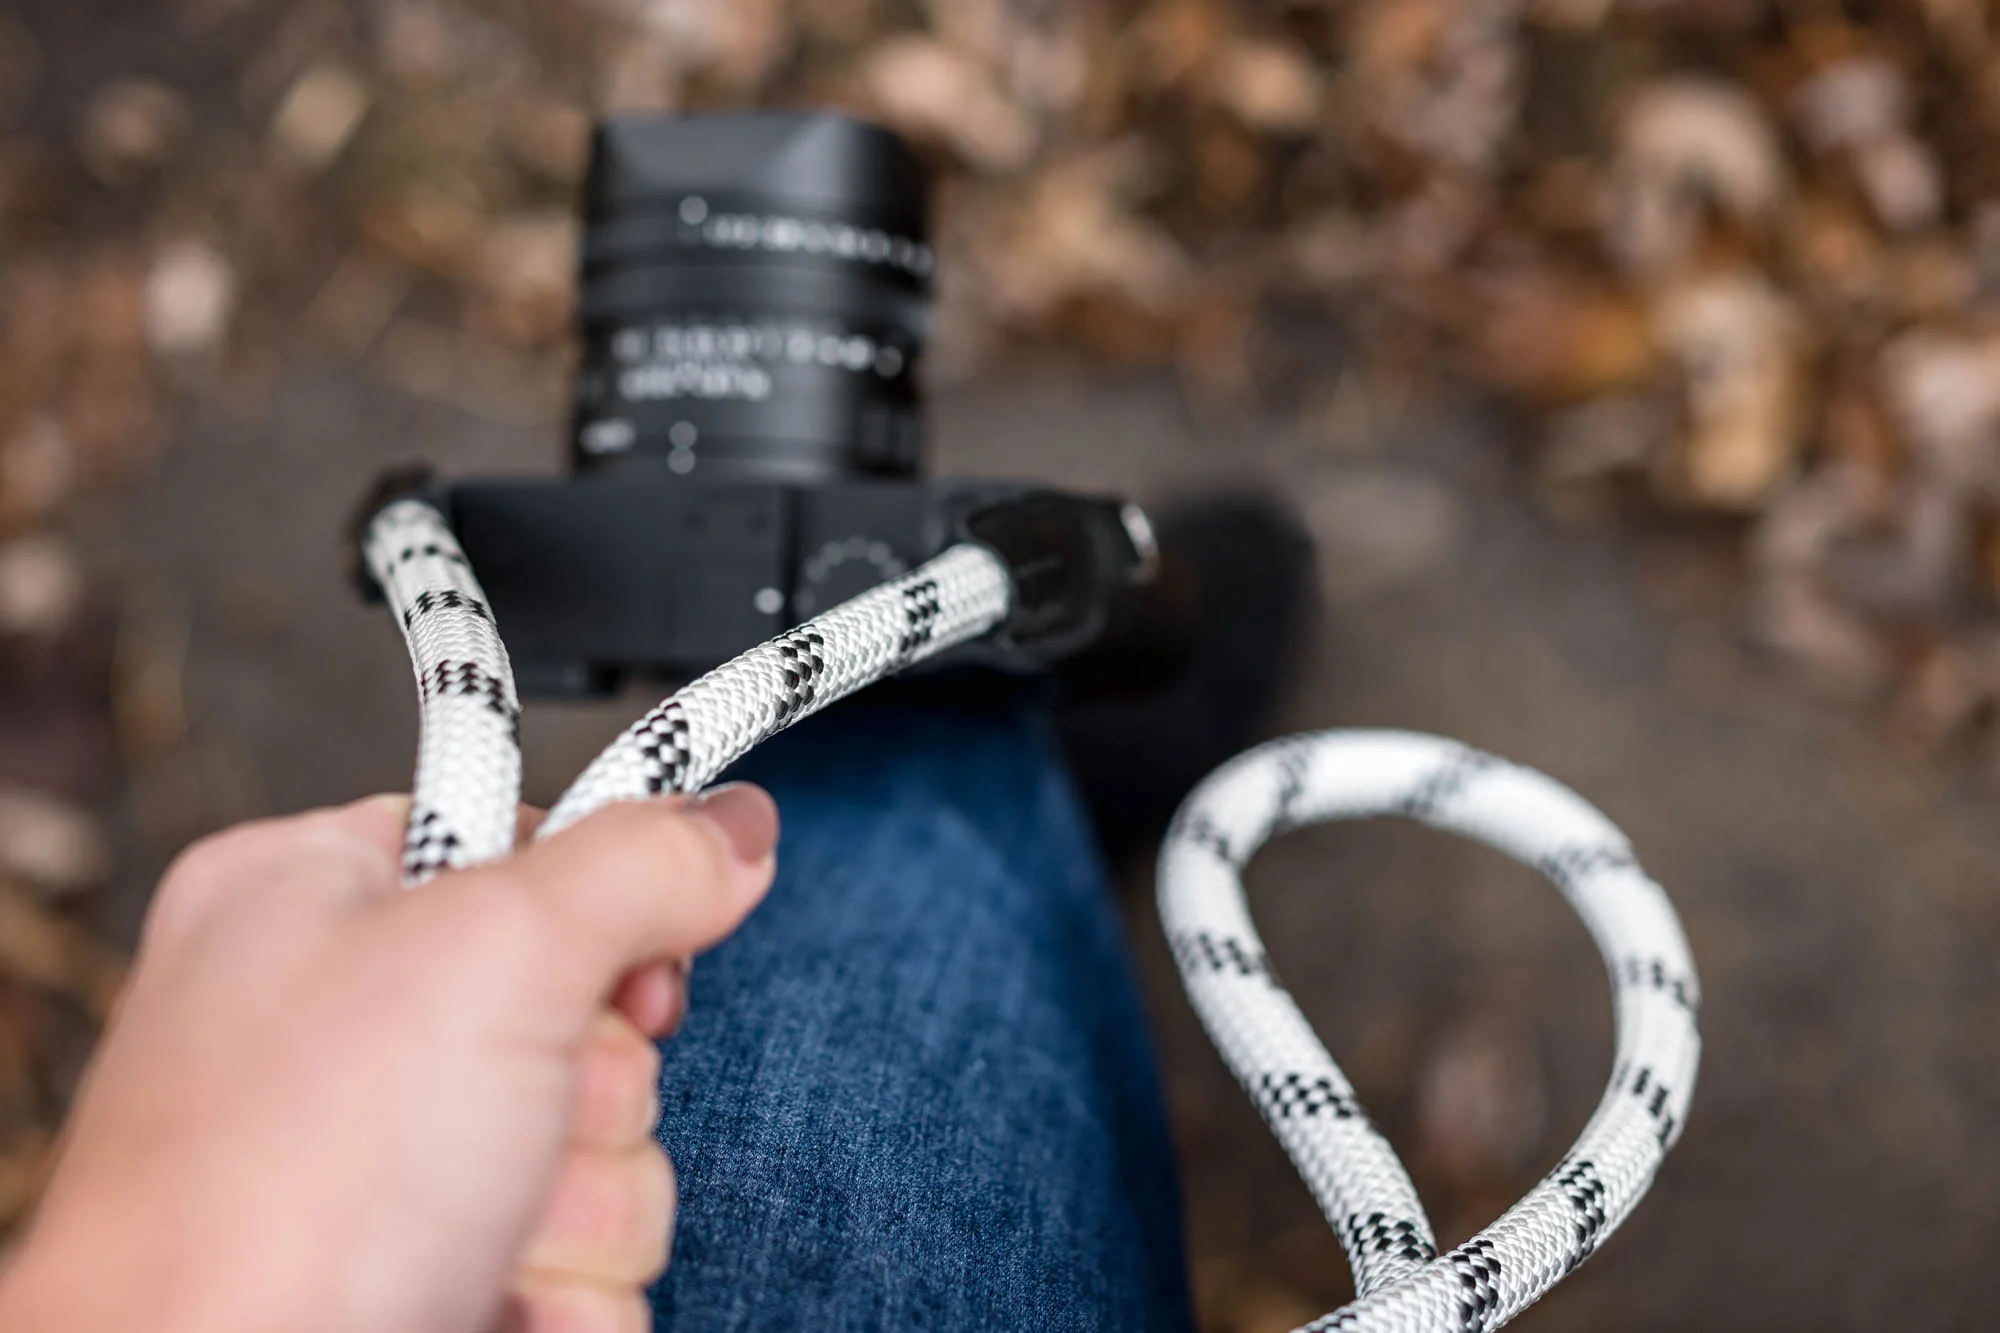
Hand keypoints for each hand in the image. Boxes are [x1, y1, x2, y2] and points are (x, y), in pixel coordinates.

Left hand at [0, 785, 777, 1332]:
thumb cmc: (288, 1190)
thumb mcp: (494, 953)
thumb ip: (637, 862)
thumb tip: (735, 822)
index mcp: (315, 901)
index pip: (525, 845)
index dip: (599, 908)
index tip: (619, 970)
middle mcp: (348, 1030)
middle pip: (593, 1016)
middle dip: (592, 1096)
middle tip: (512, 1125)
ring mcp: (391, 1171)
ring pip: (606, 1154)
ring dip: (582, 1212)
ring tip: (476, 1241)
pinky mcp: (439, 1280)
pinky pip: (587, 1264)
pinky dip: (561, 1296)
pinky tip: (481, 1303)